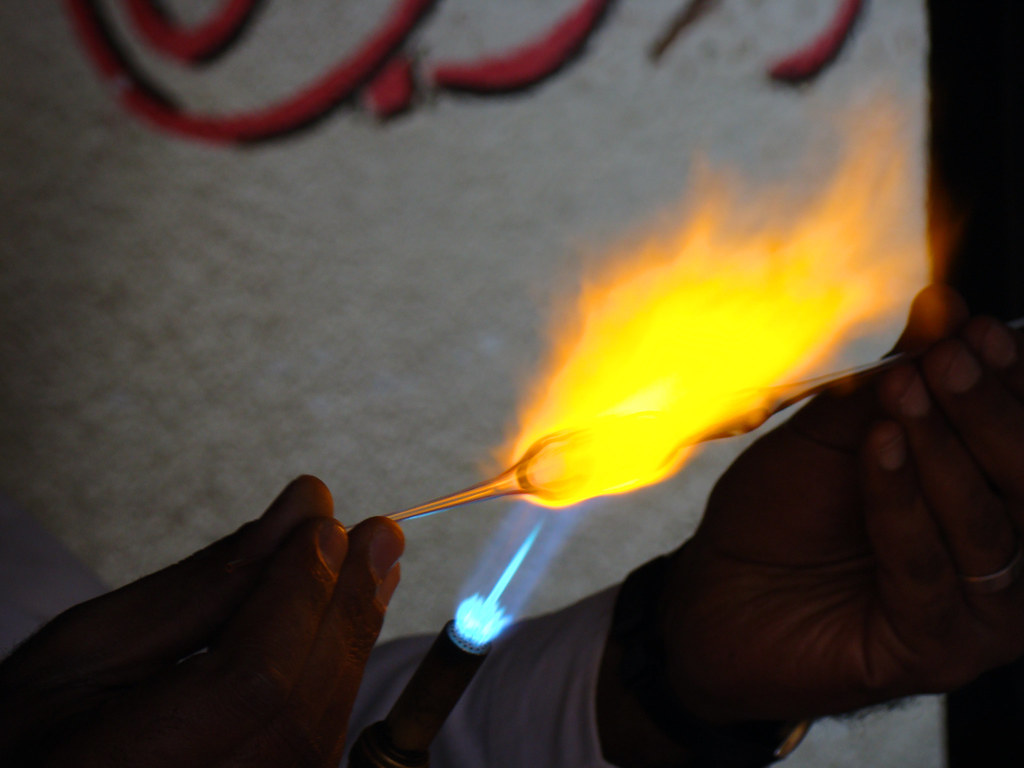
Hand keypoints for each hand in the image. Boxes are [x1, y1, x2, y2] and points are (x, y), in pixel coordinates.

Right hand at [0, 476, 403, 767]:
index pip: (249, 683)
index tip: (325, 524)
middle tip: (378, 533)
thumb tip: (302, 507)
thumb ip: (204, 583)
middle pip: (300, 708)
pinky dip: (335, 674)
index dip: (295, 598)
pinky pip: (312, 745)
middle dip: (343, 608)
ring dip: (351, 637)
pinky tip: (345, 621)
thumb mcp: (87, 649)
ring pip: (318, 730)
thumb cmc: (31, 733)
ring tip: (372, 565)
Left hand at [661, 284, 1023, 723]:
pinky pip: (928, 570)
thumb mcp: (834, 434)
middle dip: (986, 410)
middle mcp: (1005, 558)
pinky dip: (902, 501)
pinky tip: (877, 447)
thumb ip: (892, 382)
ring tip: (902, 394)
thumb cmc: (781, 512)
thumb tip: (946, 308)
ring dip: (943, 451)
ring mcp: (979, 614)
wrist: (717, 593)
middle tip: (945, 357)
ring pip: (989, 525)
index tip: (978, 327)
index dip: (1010, 381)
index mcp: (989, 499)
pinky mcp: (936, 651)